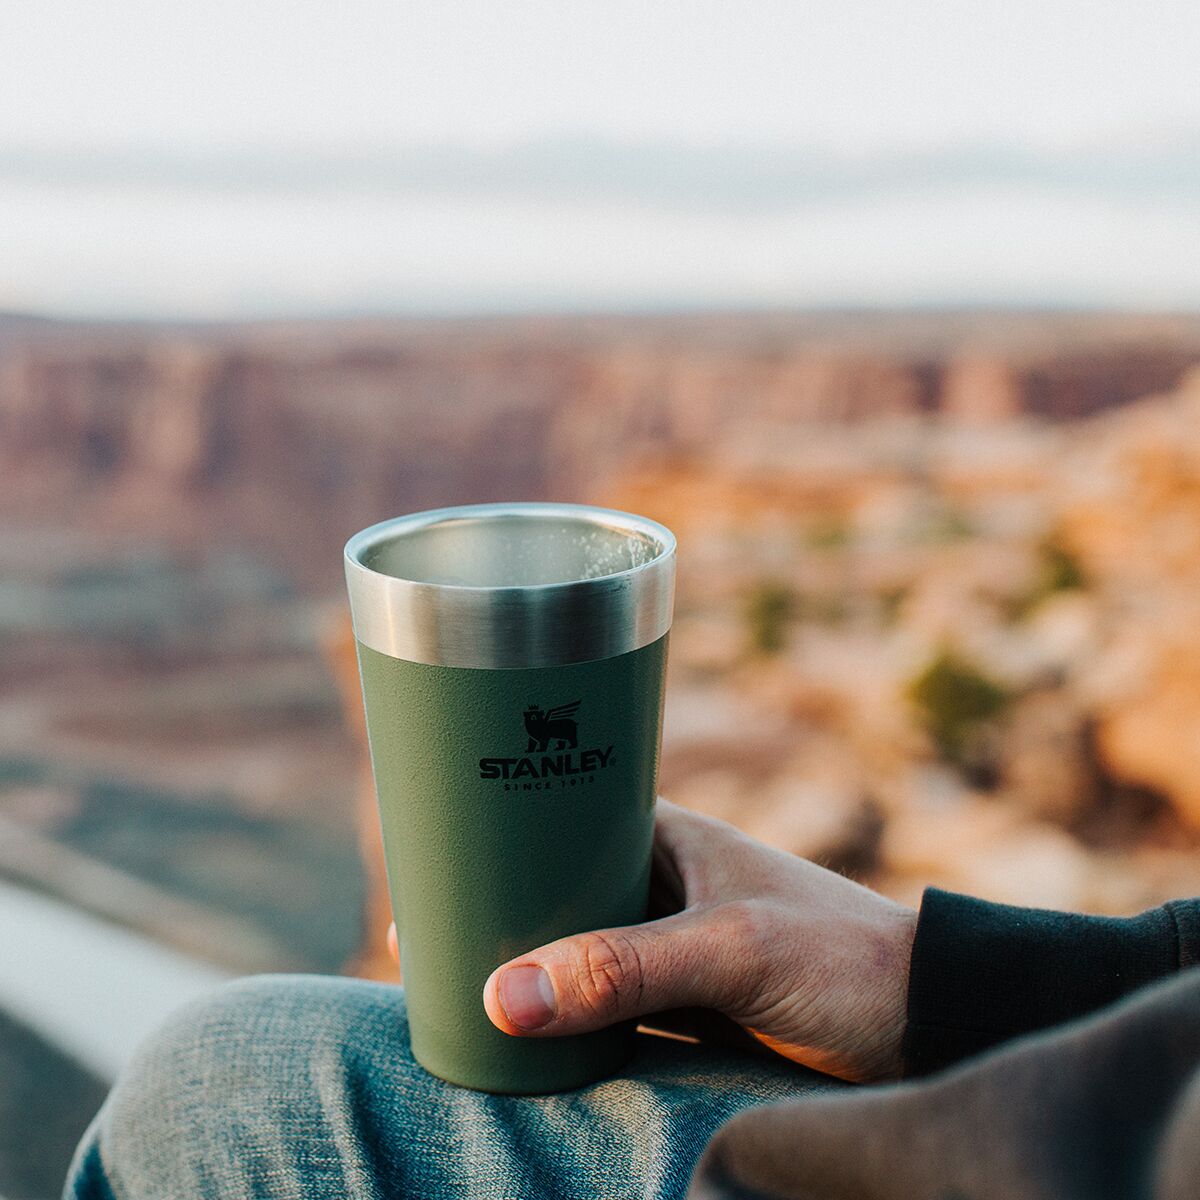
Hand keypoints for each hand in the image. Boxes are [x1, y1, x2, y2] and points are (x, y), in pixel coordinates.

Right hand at [388, 796, 916, 1081]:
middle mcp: (660, 887)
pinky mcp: (687, 1009)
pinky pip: (609, 1014)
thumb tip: (504, 995)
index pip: (560, 826)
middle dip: (501, 923)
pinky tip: (524, 1044)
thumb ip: (624, 969)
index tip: (428, 875)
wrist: (926, 1024)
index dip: (497, 846)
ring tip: (452, 995)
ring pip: (578, 961)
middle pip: (557, 899)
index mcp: (665, 837)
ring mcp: (671, 950)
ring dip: (533, 979)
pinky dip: (570, 1027)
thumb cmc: (842, 958)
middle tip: (423, 948)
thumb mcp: (730, 952)